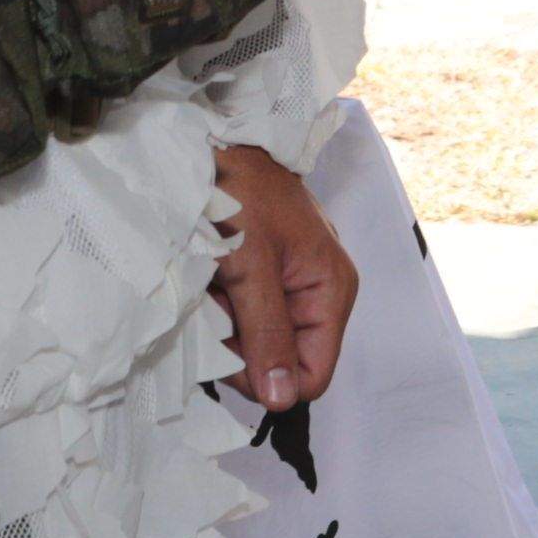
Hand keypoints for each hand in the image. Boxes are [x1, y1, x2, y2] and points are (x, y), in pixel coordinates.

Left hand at [212, 145, 358, 409]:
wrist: (218, 135)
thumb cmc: (241, 191)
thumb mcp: (251, 266)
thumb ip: (267, 334)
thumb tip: (282, 402)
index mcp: (331, 290)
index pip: (312, 375)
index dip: (268, 379)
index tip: (225, 353)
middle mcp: (318, 291)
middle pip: (282, 359)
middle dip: (241, 346)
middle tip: (211, 310)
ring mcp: (291, 281)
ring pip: (258, 338)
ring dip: (225, 325)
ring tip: (205, 288)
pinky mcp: (266, 272)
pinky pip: (246, 312)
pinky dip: (221, 305)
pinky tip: (206, 280)